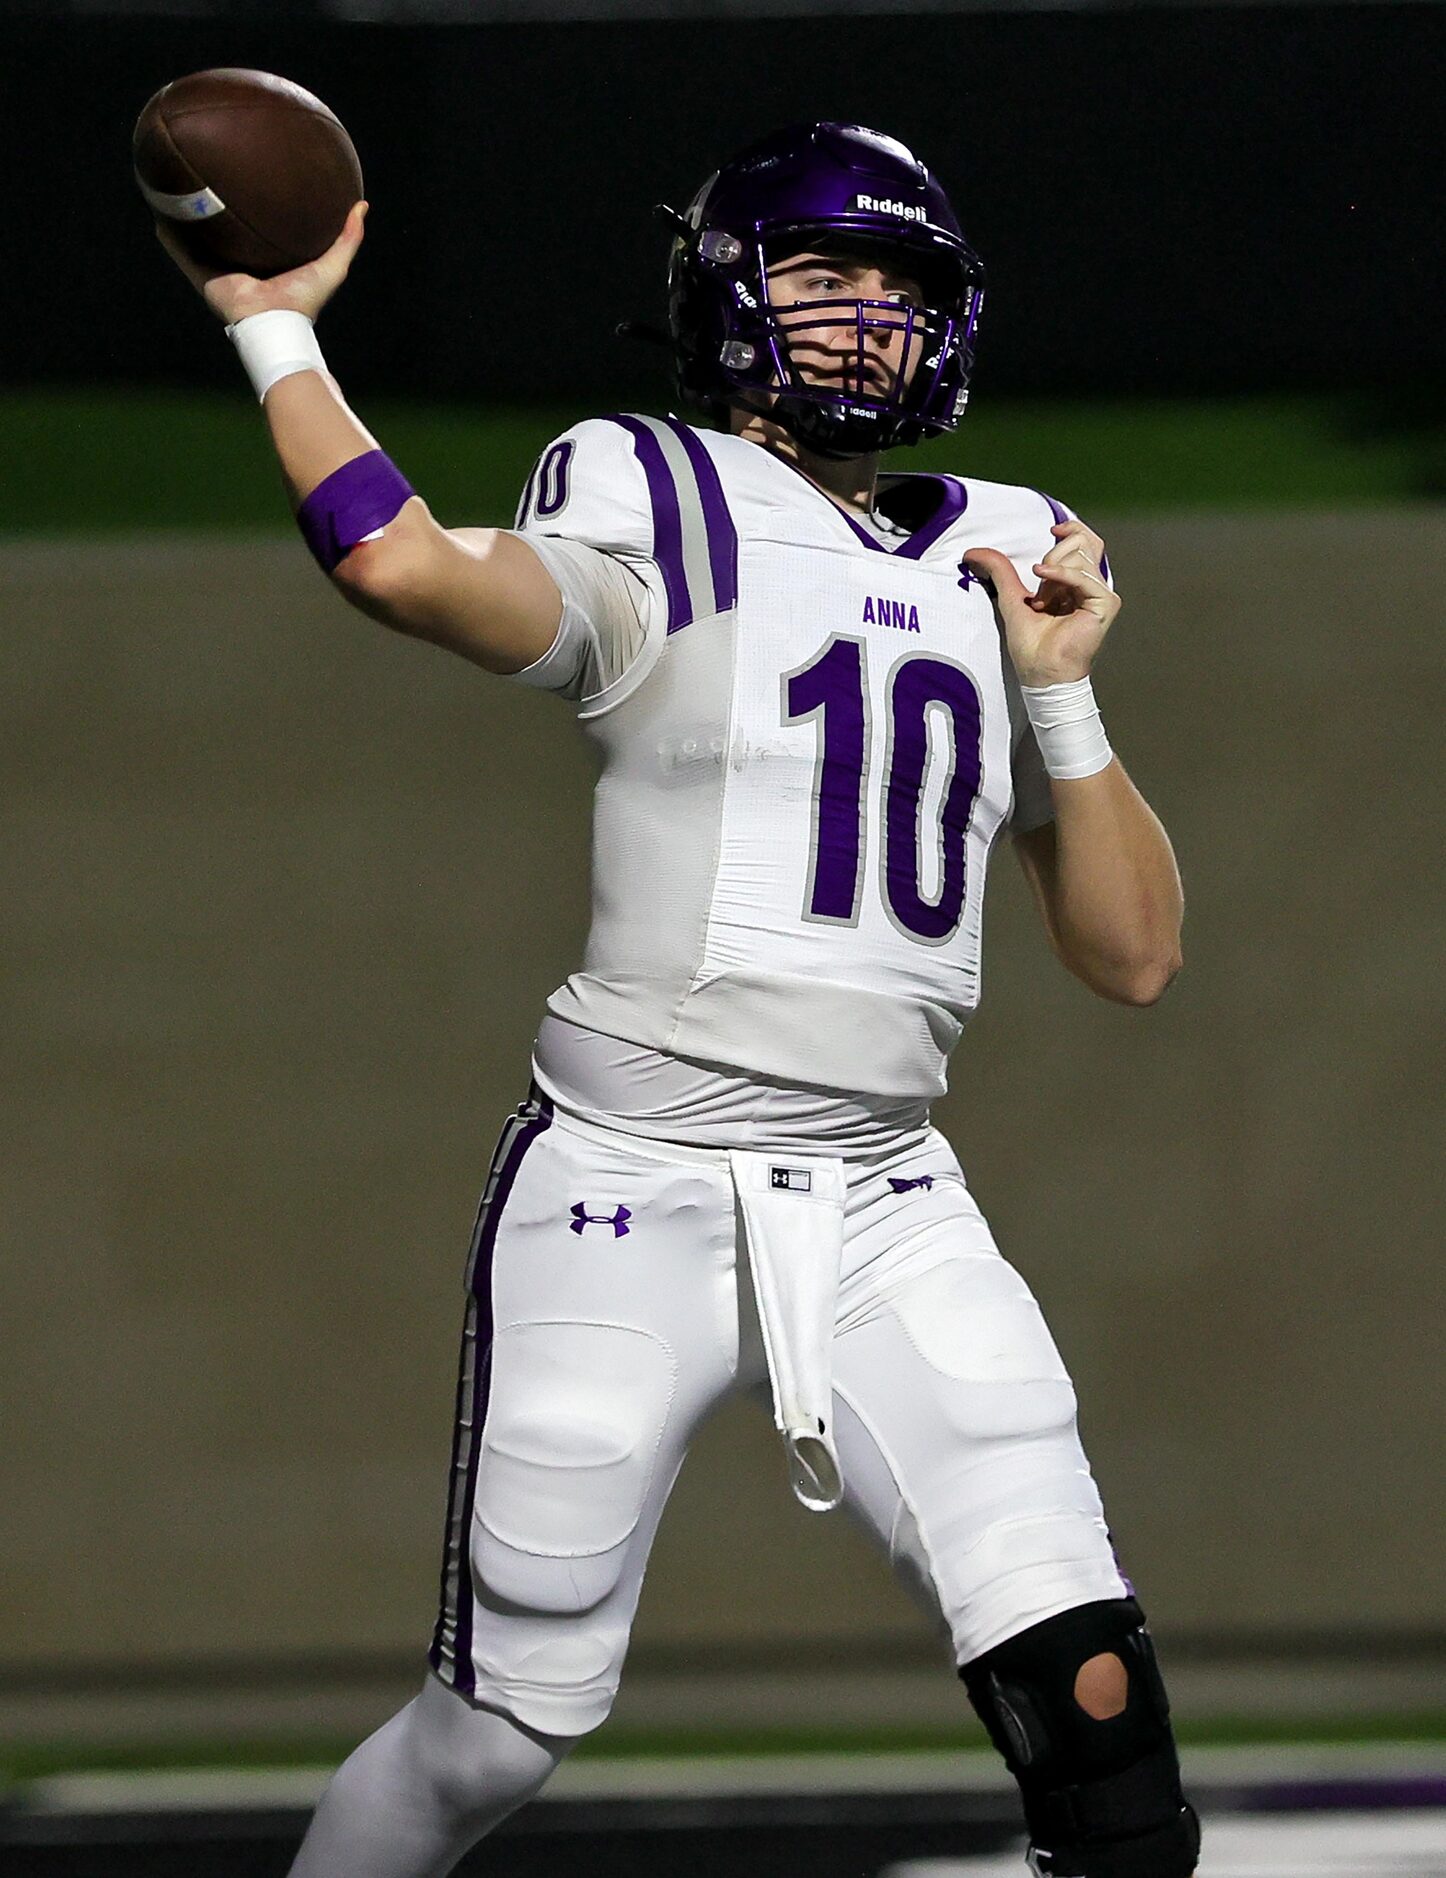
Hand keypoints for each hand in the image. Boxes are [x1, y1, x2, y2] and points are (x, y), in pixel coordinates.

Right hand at [154, 199, 367, 326]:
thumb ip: (348, 237)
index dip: (254, 211)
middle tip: (210, 180)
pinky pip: (182, 254)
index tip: (251, 185)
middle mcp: (242, 268)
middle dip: (218, 211)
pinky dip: (170, 237)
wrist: (275, 325)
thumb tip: (362, 205)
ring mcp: (220, 274)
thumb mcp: (333, 265)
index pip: (259, 233)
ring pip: (199, 241)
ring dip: (187, 220)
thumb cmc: (304, 300)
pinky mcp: (204, 280)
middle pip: (227, 233)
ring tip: (175, 191)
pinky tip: (159, 216)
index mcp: (267, 264)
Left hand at [962, 520, 1119, 685]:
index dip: (1072, 528)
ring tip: (1043, 602)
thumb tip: (973, 551)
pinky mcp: (1105, 604)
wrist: (1041, 671)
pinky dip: (1060, 576)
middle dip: (1053, 556)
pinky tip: (1042, 588)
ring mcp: (1100, 594)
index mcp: (1077, 581)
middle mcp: (1091, 585)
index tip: (1052, 529)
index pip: (1086, 540)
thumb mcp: (1012, 598)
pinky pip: (1083, 576)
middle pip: (1083, 542)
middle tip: (1039, 589)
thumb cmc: (1032, 645)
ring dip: (1053, 574)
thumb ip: (999, 571)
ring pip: (1081, 556)